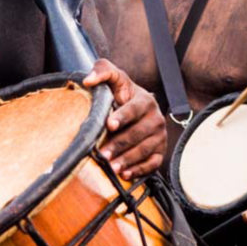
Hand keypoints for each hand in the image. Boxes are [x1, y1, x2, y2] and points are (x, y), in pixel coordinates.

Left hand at [86, 59, 167, 180]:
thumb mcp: (113, 78)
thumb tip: (87, 80)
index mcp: (145, 101)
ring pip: (145, 150)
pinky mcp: (159, 151)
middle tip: (103, 154)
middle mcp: (156, 119)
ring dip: (128, 160)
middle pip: (139, 134)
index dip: (123, 117)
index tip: (109, 124)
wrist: (136, 107)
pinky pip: (153, 163)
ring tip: (111, 167)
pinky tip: (125, 174)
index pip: (134, 109)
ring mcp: (159, 136)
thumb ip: (102, 71)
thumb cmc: (120, 93)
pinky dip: (139, 170)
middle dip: (120, 144)